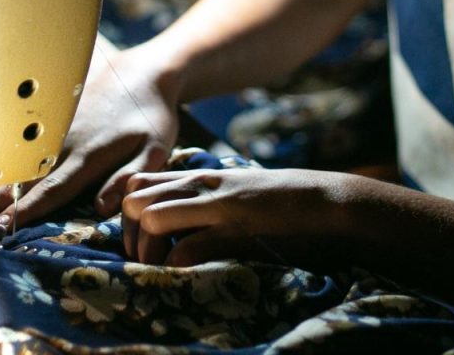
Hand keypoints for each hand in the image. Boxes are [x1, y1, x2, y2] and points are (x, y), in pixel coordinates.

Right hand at [0, 42, 182, 231]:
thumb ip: (128, 178)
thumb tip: (101, 208)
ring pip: (6, 159)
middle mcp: (60, 144)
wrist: (144, 72)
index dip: (26, 211)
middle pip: (18, 179)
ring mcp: (46, 129)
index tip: (0, 229)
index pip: (52, 190)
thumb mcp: (154, 150)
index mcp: (86, 156)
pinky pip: (5, 135)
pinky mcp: (40, 117)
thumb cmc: (150, 117)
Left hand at [120, 166, 356, 267]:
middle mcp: (202, 186)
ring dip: (148, 250)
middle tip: (147, 260)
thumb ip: (206, 197)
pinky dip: (176, 268)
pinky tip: (186, 276)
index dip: (127, 216)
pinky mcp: (235, 231)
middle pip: (133, 200)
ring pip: (151, 219)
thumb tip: (178, 216)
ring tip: (162, 269)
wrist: (326, 202)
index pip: (137, 183)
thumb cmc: (283, 201)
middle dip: (129, 236)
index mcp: (201, 177)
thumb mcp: (236, 188)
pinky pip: (185, 250)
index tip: (141, 240)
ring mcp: (217, 207)